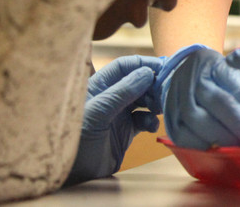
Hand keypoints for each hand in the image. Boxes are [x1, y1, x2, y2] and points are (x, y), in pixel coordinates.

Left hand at [65, 55, 165, 185]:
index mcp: (98, 86)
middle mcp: (109, 97)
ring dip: (155, 102)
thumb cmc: (76, 139)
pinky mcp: (125, 132)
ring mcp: (118, 114)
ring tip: (161, 107)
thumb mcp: (98, 112)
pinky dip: (151, 120)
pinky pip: (144, 119)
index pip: (124, 66)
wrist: (72, 175)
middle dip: (153, 84)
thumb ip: (122, 92)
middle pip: (137, 81)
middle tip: (168, 90)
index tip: (164, 67)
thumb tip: (147, 73)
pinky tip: (151, 126)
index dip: (143, 64)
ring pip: (143, 100)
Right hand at [158, 45, 239, 149]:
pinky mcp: (173, 129)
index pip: (235, 87)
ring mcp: (178, 108)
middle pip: (222, 108)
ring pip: (206, 130)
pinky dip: (212, 152)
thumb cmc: (212, 74)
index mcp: (210, 69)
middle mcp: (192, 86)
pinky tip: (229, 154)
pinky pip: (193, 146)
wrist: (176, 74)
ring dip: (233, 143)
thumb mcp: (231, 70)